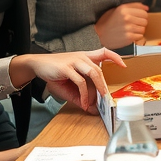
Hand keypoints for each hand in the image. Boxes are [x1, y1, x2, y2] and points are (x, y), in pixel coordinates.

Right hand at [9, 49, 126, 112]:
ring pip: (93, 73)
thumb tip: (92, 109)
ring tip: (101, 100)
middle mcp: (81, 57)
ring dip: (98, 88)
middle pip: (99, 69)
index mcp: (84, 57)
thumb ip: (81, 95)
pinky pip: (80, 82)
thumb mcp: (69, 85)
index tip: (123, 66)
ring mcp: (74, 61)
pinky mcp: (66, 68)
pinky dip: (84, 94)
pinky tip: (84, 103)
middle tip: (107, 99)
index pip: (103, 52)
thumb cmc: (54, 72)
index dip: (115, 57)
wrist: (36, 64)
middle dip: (104, 86)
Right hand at [95, 3, 149, 48]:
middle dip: (141, 23)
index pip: (143, 12)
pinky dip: (136, 36)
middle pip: (145, 20)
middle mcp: (127, 17)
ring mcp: (128, 28)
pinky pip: (140, 36)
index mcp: (124, 9)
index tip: (138, 18)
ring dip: (139, 30)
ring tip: (131, 30)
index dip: (142, 16)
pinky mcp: (129, 37)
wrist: (98, 35)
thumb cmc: (108, 22)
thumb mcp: (117, 9)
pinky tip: (129, 35)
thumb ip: (132, 7)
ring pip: (143, 29)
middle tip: (134, 25)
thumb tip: (146, 8)